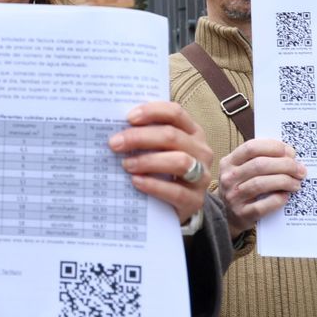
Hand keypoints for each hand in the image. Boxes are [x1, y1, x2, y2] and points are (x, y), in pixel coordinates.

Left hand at [110, 101, 214, 224]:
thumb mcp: (159, 149)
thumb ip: (146, 136)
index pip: (175, 113)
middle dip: (140, 138)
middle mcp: (200, 150)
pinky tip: (136, 182)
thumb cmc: (163, 169)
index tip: (128, 118)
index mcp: (192, 131)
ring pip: (179, 161)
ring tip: (126, 164)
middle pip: (172, 136)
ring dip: (148, 161)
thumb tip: (117, 130)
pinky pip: (176, 191)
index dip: (152, 112)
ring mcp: (201, 176)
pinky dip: (153, 185)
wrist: (177, 204)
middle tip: (115, 144)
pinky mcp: (196, 200)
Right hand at [218, 137, 306, 236]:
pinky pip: (262, 206)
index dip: (274, 147)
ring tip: (296, 183)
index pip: (251, 147)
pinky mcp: (241, 214)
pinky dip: (277, 200)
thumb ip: (259, 160)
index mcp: (229, 162)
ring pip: (261, 184)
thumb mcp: (242, 170)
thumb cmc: (241, 187)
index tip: (290, 152)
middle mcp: (229, 178)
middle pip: (259, 165)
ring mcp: (233, 196)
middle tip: (299, 170)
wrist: (227, 215)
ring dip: (284, 181)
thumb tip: (290, 156)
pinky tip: (286, 196)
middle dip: (285, 165)